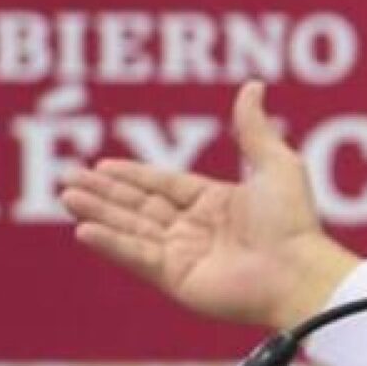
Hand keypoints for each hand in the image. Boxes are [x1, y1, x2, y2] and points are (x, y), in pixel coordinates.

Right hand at [58, 80, 358, 330]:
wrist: (299, 270)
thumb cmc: (294, 221)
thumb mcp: (275, 164)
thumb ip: (254, 128)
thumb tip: (253, 85)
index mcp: (217, 204)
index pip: (164, 186)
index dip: (132, 176)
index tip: (101, 166)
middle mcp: (197, 231)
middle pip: (140, 208)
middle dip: (104, 194)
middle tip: (67, 179)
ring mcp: (185, 257)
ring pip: (131, 230)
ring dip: (98, 214)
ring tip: (67, 197)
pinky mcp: (177, 280)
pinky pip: (137, 257)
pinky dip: (110, 244)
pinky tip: (83, 229)